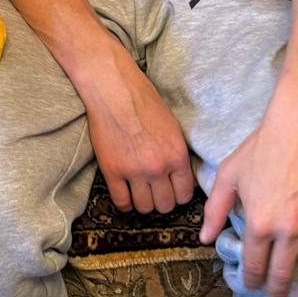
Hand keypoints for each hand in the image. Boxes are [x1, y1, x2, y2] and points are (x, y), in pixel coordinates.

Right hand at [77, 46, 194, 214]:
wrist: (113, 88)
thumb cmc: (143, 100)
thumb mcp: (171, 126)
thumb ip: (177, 154)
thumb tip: (180, 177)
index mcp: (177, 154)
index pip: (185, 194)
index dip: (178, 195)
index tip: (172, 191)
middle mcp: (158, 167)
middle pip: (165, 205)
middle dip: (161, 200)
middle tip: (155, 190)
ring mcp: (134, 171)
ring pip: (144, 208)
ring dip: (143, 202)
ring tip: (139, 190)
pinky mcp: (112, 171)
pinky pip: (121, 202)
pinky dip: (124, 202)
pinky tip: (125, 192)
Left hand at [199, 91, 297, 296]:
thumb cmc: (261, 148)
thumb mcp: (229, 175)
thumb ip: (215, 209)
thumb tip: (205, 238)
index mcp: (259, 222)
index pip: (254, 264)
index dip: (251, 280)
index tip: (251, 286)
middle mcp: (288, 231)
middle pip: (282, 274)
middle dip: (276, 291)